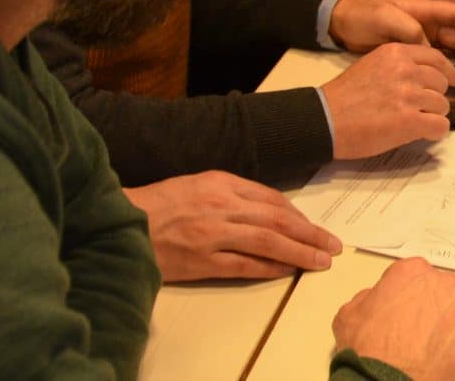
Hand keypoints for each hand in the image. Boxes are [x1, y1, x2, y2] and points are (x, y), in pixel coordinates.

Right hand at [123, 171, 342, 281]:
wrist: (120, 221)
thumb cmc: (158, 203)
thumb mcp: (197, 184)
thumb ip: (231, 193)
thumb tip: (269, 210)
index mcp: (220, 182)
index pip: (272, 199)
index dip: (300, 215)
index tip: (315, 227)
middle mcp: (221, 205)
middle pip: (278, 219)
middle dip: (311, 234)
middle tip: (334, 246)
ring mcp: (212, 234)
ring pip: (268, 242)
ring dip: (300, 252)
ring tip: (321, 261)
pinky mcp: (202, 261)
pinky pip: (245, 265)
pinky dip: (270, 268)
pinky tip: (288, 272)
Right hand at [321, 43, 454, 159]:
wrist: (325, 119)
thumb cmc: (344, 97)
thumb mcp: (371, 66)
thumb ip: (398, 66)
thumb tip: (424, 78)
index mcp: (396, 53)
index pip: (436, 59)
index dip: (448, 72)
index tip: (454, 81)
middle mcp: (405, 70)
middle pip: (442, 83)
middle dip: (435, 98)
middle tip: (420, 109)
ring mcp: (408, 95)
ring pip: (443, 105)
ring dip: (433, 116)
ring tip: (415, 122)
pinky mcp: (408, 120)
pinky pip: (440, 126)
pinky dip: (435, 132)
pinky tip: (423, 134)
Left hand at [329, 0, 454, 61]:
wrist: (339, 24)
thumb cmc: (362, 14)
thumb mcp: (384, 16)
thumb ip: (409, 29)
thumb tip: (428, 48)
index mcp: (421, 8)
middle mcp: (424, 22)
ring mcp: (418, 37)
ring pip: (449, 47)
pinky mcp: (409, 51)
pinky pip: (434, 58)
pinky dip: (447, 67)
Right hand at [332, 258, 454, 380]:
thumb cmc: (369, 353)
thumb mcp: (349, 316)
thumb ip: (368, 298)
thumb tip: (375, 300)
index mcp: (411, 272)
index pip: (418, 280)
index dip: (414, 303)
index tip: (411, 318)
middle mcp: (442, 280)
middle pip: (445, 294)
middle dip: (438, 314)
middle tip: (425, 339)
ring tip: (439, 353)